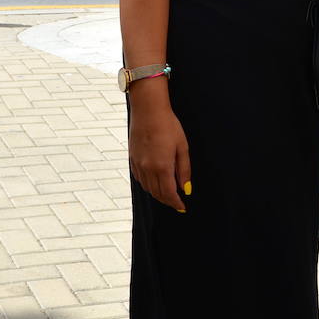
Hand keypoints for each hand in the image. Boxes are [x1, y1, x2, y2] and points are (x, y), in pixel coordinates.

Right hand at [128, 91, 191, 212]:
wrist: (148, 110)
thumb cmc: (169, 125)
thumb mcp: (182, 147)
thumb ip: (184, 170)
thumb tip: (186, 189)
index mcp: (162, 166)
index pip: (169, 193)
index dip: (176, 203)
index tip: (182, 208)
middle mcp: (148, 168)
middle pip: (157, 193)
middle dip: (168, 201)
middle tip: (176, 203)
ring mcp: (138, 164)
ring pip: (147, 188)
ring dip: (157, 194)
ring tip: (167, 195)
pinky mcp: (132, 159)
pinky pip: (140, 179)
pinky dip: (148, 185)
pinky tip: (154, 183)